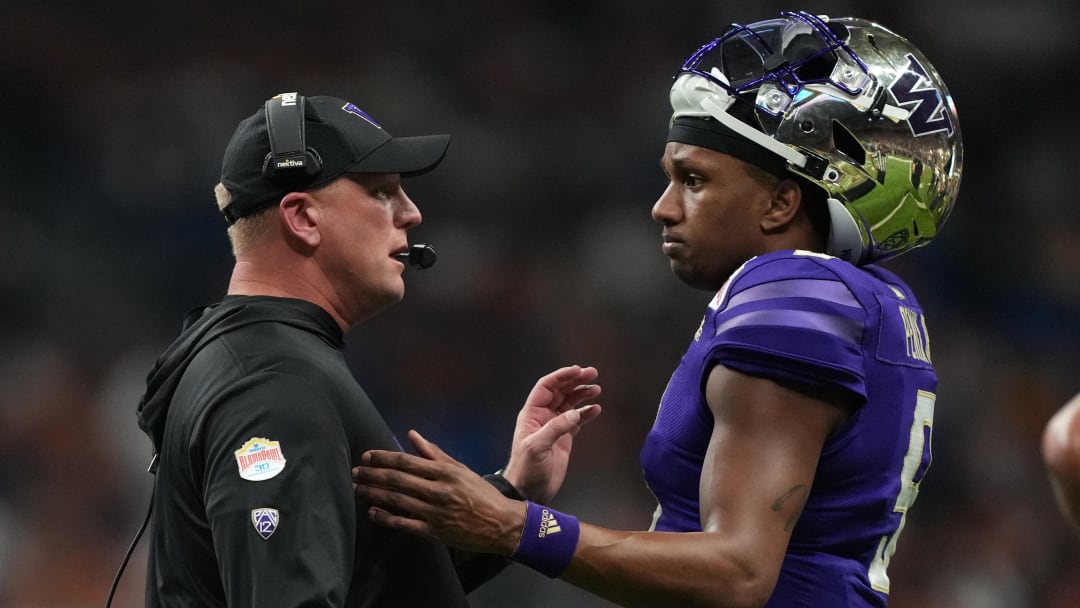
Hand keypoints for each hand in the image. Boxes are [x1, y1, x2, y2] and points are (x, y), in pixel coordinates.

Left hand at [353, 430, 525, 554]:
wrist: (501, 524)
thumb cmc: (480, 494)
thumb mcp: (460, 469)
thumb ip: (434, 453)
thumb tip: (411, 435)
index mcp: (445, 472)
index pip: (407, 462)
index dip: (383, 458)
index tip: (366, 456)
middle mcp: (438, 491)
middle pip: (397, 480)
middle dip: (372, 475)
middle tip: (355, 472)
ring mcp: (435, 513)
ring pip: (397, 501)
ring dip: (374, 494)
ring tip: (358, 489)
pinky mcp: (434, 532)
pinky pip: (404, 524)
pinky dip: (386, 517)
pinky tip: (373, 511)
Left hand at [502, 365, 601, 503]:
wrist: (529, 491)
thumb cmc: (526, 468)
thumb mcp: (537, 446)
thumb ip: (555, 428)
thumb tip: (575, 413)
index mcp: (532, 414)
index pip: (546, 387)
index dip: (561, 376)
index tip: (577, 370)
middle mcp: (543, 416)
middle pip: (560, 392)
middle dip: (575, 381)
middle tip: (593, 374)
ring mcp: (554, 426)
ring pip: (570, 404)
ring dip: (582, 394)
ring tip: (596, 389)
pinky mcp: (564, 438)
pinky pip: (577, 420)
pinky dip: (586, 413)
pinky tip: (596, 409)